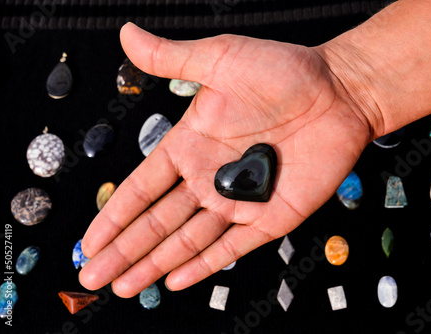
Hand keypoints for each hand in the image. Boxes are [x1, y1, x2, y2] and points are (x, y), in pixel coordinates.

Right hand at [79, 22, 371, 296]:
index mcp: (192, 144)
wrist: (339, 91)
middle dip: (125, 250)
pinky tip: (177, 281)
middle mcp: (210, 176)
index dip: (115, 214)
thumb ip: (172, 58)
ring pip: (187, 240)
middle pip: (157, 222)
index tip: (90, 239)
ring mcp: (240, 199)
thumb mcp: (221, 58)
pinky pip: (232, 246)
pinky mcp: (271, 215)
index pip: (142, 187)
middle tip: (93, 275)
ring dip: (154, 264)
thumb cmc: (284, 71)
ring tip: (124, 287)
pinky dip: (204, 265)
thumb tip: (127, 34)